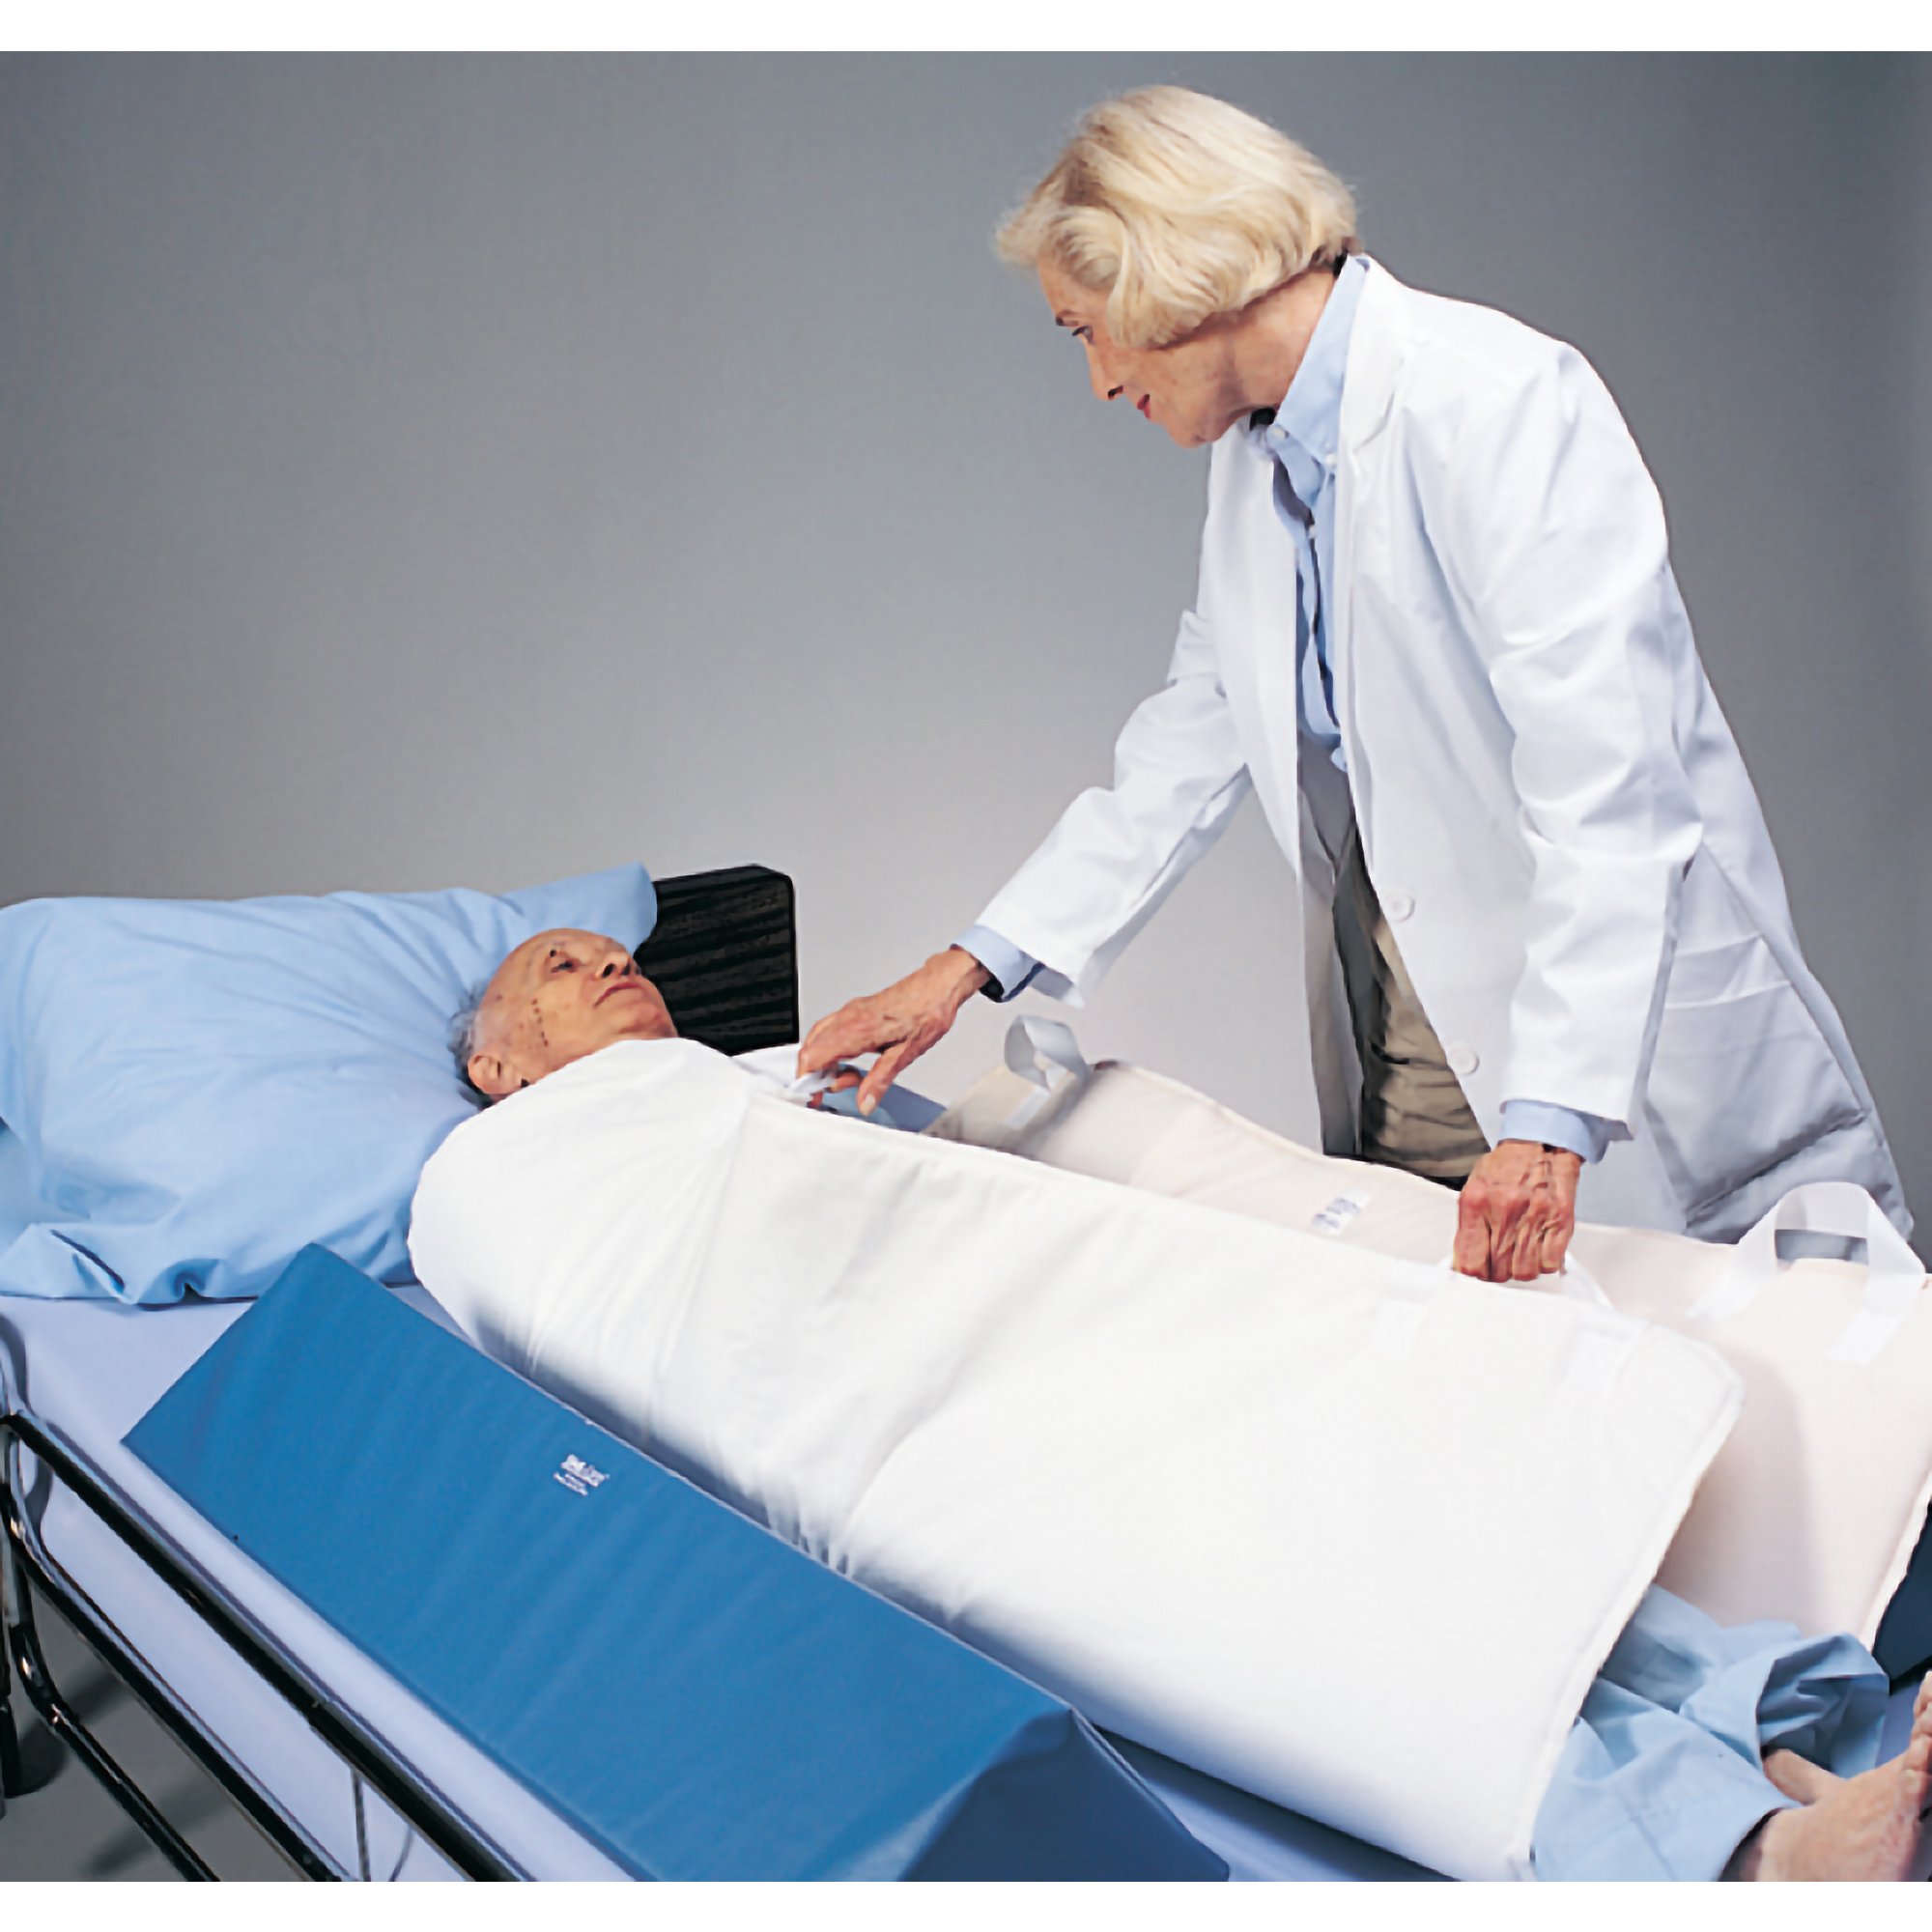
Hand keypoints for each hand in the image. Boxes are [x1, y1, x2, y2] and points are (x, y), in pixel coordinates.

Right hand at [798, 947, 988, 1115]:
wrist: (939, 985)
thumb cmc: (928, 1012)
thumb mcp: (906, 1054)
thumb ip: (880, 1080)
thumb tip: (865, 1102)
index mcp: (856, 1030)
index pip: (812, 1057)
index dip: (807, 1081)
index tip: (816, 1098)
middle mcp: (848, 1018)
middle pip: (809, 1049)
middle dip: (816, 1074)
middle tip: (843, 1087)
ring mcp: (850, 1011)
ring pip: (818, 1039)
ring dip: (824, 1061)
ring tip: (851, 1076)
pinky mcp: (856, 1010)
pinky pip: (830, 1030)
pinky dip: (831, 1049)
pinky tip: (852, 1059)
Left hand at [1452, 1140, 1582, 1282]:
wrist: (1540, 1143)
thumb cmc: (1506, 1166)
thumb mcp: (1474, 1188)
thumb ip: (1469, 1226)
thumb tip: (1464, 1262)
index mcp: (1477, 1202)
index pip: (1469, 1261)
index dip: (1473, 1274)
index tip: (1477, 1272)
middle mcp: (1505, 1211)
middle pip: (1498, 1271)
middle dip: (1497, 1272)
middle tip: (1499, 1260)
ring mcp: (1534, 1217)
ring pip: (1524, 1272)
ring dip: (1520, 1268)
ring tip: (1520, 1253)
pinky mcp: (1560, 1221)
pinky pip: (1549, 1263)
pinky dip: (1543, 1263)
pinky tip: (1538, 1249)